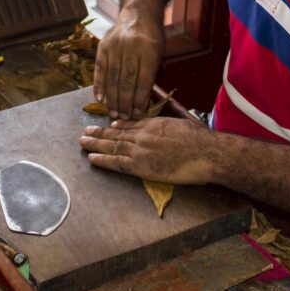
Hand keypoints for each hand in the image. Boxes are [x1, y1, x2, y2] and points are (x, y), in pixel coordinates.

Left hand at [78, 117, 214, 184]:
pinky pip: (117, 162)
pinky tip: (92, 158)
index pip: (131, 124)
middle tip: (86, 131)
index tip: (109, 125)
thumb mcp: (184, 125)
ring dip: (96, 144)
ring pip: (113, 146)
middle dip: (100, 133)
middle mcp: (144, 134)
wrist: (206, 153)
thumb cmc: (201, 141)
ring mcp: (141, 150)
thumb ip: (172, 127)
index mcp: (155, 124)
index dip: (118, 126)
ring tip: (83, 142)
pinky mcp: (141, 166)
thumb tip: (173, 130)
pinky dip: (103, 160)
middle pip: (117, 133)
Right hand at [93, 6, 163, 118]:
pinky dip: (99, 85)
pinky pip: (100, 69)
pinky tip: (100, 99)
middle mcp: (131, 47)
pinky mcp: (103, 47)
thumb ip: (150, 74)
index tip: (138, 113)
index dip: (140, 99)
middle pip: (126, 81)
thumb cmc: (151, 37)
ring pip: (113, 77)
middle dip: (125, 102)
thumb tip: (141, 102)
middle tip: (124, 117)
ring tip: (114, 113)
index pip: (144, 80)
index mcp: (149, 49)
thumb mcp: (158, 52)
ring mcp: (115, 46)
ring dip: (113, 98)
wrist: (138, 14)